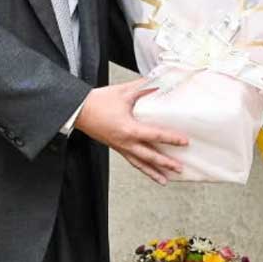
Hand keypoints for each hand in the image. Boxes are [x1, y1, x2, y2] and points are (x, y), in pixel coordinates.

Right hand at [73, 77, 188, 184]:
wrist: (78, 110)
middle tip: (179, 169)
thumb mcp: (124, 92)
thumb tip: (161, 81)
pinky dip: (142, 168)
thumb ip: (144, 87)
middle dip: (165, 163)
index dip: (171, 139)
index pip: (155, 135)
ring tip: (165, 180)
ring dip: (153, 172)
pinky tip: (148, 171)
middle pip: (149, 156)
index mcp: (128, 129)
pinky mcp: (116, 147)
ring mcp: (120, 147)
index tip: (184, 142)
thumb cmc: (98, 102)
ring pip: (139, 163)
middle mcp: (125, 142)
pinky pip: (131, 161)